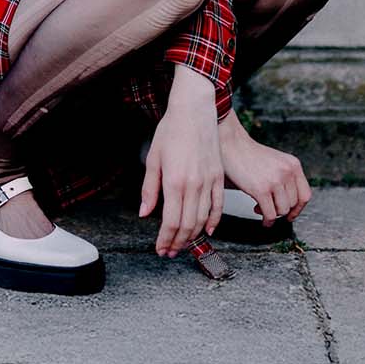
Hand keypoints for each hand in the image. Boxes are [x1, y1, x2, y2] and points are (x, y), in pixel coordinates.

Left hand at [140, 64, 223, 255]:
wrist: (195, 111)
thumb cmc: (171, 132)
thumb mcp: (153, 159)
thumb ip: (149, 189)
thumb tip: (146, 213)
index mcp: (174, 182)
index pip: (171, 222)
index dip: (165, 240)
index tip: (160, 250)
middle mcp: (194, 185)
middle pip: (187, 225)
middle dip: (178, 243)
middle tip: (170, 253)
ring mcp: (209, 181)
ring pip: (203, 218)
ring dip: (193, 236)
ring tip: (184, 245)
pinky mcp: (218, 176)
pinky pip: (218, 205)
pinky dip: (214, 221)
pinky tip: (208, 231)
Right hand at [217, 115, 310, 224]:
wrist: (232, 145)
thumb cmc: (250, 155)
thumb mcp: (276, 162)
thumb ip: (286, 177)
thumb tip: (289, 202)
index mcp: (293, 165)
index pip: (305, 194)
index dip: (298, 208)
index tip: (291, 215)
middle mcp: (287, 172)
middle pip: (293, 204)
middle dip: (281, 210)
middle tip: (270, 209)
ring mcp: (275, 181)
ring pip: (282, 211)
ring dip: (272, 214)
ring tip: (261, 209)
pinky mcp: (261, 189)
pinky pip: (269, 214)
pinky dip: (267, 221)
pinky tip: (260, 217)